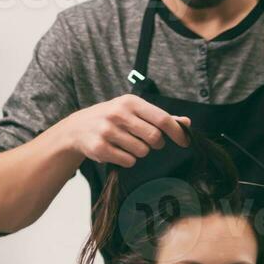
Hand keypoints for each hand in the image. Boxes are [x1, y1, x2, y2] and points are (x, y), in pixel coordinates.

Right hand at [62, 95, 190, 167]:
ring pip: (142, 151)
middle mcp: (118, 114)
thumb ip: (159, 117)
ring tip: (128, 145)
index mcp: (130, 102)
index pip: (162, 118)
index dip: (177, 132)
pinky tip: (118, 151)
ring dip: (140, 152)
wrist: (77, 128)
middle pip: (154, 137)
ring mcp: (107, 130)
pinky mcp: (99, 147)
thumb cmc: (113, 118)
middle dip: (156, 144)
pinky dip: (128, 160)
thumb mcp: (134, 111)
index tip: (185, 142)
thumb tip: (186, 123)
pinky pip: (128, 161)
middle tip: (149, 143)